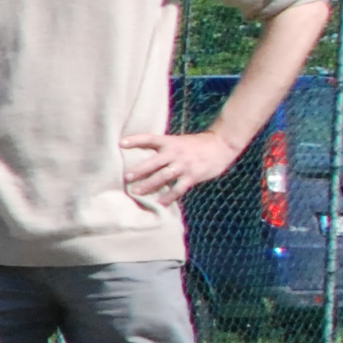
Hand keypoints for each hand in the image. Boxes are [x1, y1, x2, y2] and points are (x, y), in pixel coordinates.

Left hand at [119, 128, 241, 205]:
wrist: (222, 145)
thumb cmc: (196, 145)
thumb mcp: (179, 142)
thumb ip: (164, 149)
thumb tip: (143, 159)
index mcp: (170, 142)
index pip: (150, 139)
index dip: (136, 140)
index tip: (121, 143)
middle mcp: (175, 153)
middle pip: (154, 162)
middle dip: (139, 170)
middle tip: (126, 177)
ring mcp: (184, 165)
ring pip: (163, 176)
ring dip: (149, 184)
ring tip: (135, 192)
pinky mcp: (192, 176)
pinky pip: (178, 189)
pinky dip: (168, 197)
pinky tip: (159, 203)